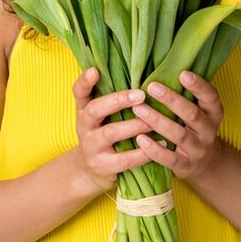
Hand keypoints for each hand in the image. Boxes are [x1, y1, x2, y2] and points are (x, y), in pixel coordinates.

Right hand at [71, 67, 152, 195]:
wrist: (90, 171)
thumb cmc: (103, 134)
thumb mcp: (101, 116)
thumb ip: (112, 99)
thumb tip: (142, 72)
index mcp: (84, 110)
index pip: (79, 92)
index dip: (84, 81)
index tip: (94, 70)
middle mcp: (84, 126)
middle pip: (94, 110)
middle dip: (117, 101)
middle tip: (141, 95)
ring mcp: (91, 147)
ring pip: (110, 133)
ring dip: (134, 126)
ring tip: (153, 121)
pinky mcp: (103, 166)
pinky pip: (124, 159)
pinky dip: (143, 152)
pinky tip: (161, 143)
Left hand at [131, 70, 225, 182]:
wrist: (206, 164)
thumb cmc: (194, 128)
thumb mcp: (199, 111)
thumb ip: (187, 94)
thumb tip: (162, 66)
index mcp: (213, 113)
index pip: (211, 97)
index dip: (199, 86)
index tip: (183, 73)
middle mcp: (208, 131)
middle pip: (192, 114)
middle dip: (172, 100)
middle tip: (151, 86)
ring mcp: (198, 150)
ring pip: (179, 135)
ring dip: (158, 121)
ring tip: (138, 109)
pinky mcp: (186, 166)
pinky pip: (170, 159)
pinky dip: (155, 150)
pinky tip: (140, 139)